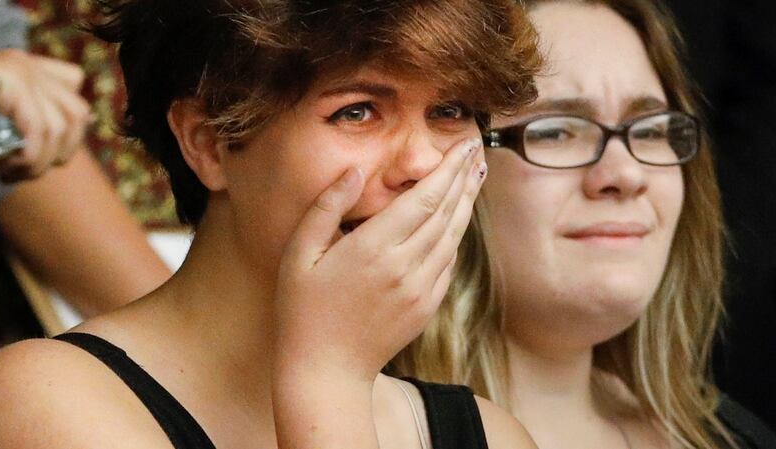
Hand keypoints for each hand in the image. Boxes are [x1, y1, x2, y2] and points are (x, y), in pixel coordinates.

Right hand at [0, 49, 90, 180]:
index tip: (39, 159)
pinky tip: (6, 169)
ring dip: (40, 161)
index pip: (74, 90)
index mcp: (24, 68)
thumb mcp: (1, 127)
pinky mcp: (6, 74)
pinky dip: (29, 157)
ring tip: (10, 172)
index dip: (69, 133)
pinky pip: (40, 126)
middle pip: (77, 112)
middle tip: (21, 172)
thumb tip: (87, 118)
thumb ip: (37, 116)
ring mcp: (16, 65)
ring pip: (62, 124)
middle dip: (57, 154)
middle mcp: (23, 61)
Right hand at [274, 136, 486, 382]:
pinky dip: (455, 236)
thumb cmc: (303, 310)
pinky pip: (448, 263)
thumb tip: (356, 171)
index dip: (448, 168)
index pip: (423, 197)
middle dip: (464, 177)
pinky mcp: (426, 307)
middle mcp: (404, 266)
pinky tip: (456, 220)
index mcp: (372, 248)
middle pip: (445, 212)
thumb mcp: (300, 254)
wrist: (326, 371)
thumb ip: (326, 207)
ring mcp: (420, 289)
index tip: (463, 145)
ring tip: (476, 176)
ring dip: (466, 203)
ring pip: (453, 236)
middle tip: (475, 149)